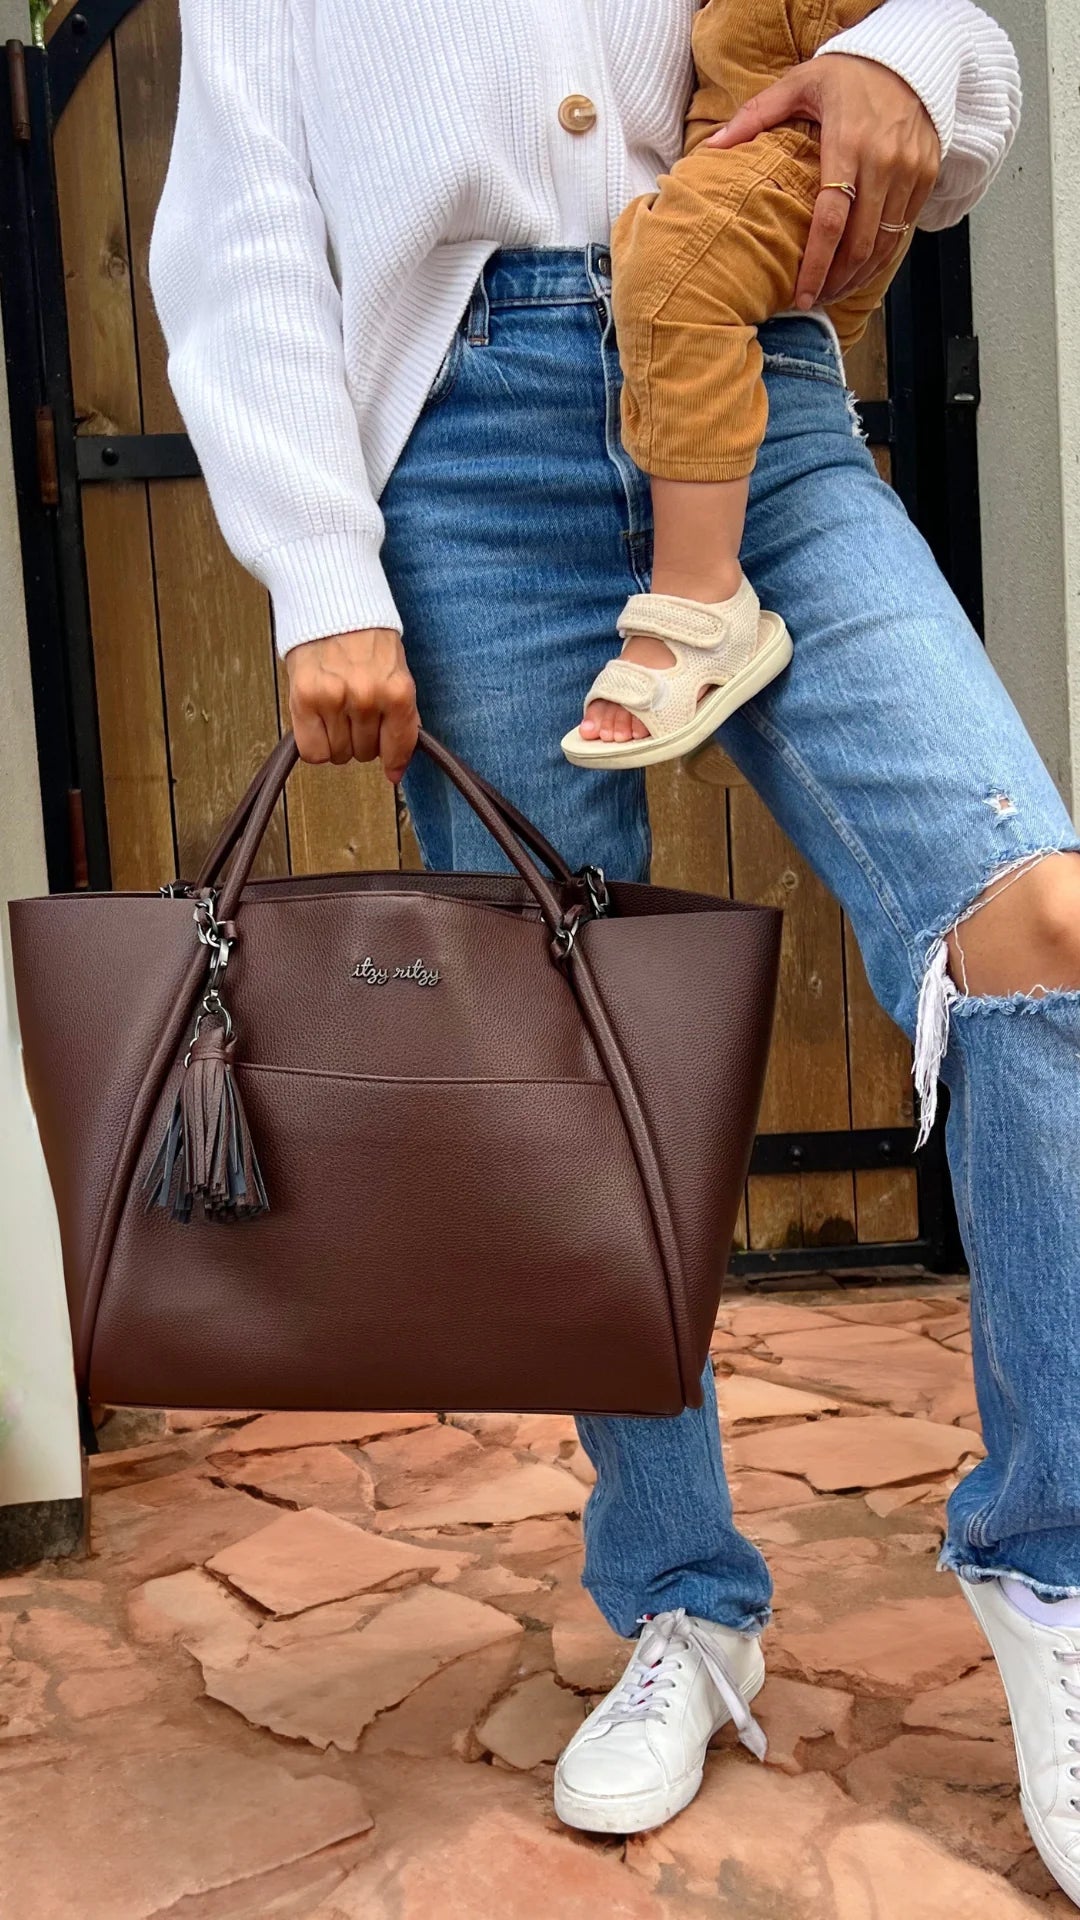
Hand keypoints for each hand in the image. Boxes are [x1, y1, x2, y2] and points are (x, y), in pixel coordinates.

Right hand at [286, 628, 419, 782]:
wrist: (331, 605)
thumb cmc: (365, 637)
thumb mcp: (396, 671)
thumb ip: (401, 713)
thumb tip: (399, 757)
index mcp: (397, 690)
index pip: (398, 746)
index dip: (394, 761)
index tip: (391, 770)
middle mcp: (366, 697)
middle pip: (366, 753)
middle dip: (362, 740)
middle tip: (355, 716)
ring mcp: (334, 699)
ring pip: (339, 754)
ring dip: (337, 741)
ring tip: (336, 712)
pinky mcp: (304, 699)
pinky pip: (313, 751)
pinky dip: (315, 745)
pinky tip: (318, 724)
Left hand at [708, 55, 940, 307]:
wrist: (910, 56)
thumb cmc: (849, 73)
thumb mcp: (799, 83)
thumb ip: (755, 115)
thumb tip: (712, 146)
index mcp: (849, 144)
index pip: (831, 221)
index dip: (816, 266)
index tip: (801, 295)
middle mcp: (884, 163)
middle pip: (860, 244)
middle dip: (835, 282)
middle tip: (812, 301)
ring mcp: (910, 172)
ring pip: (884, 245)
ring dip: (858, 277)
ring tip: (833, 294)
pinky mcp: (927, 177)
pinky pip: (903, 230)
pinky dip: (881, 257)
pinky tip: (859, 270)